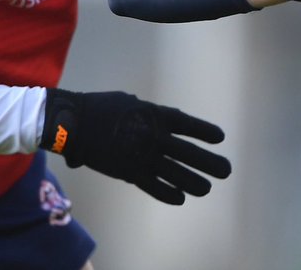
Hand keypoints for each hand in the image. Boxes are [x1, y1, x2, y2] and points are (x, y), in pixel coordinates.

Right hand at [42, 89, 230, 203]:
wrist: (73, 124)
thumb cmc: (100, 108)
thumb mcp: (128, 102)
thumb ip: (146, 112)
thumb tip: (157, 119)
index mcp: (154, 115)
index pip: (186, 125)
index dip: (204, 131)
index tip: (221, 138)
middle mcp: (152, 136)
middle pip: (186, 152)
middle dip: (208, 162)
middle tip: (226, 170)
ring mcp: (141, 156)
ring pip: (174, 172)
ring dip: (192, 181)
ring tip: (207, 188)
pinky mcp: (127, 172)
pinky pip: (151, 185)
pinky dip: (166, 193)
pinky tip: (180, 198)